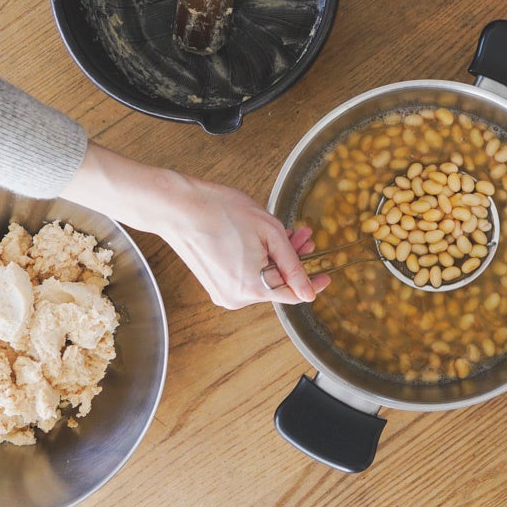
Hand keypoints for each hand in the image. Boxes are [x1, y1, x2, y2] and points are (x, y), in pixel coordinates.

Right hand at [60, 143, 329, 308]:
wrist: (179, 208)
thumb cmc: (222, 213)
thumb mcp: (270, 232)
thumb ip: (293, 264)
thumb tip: (309, 292)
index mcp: (253, 288)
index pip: (294, 294)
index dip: (313, 282)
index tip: (326, 273)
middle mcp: (237, 298)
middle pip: (278, 283)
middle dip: (293, 261)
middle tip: (303, 236)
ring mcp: (224, 293)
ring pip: (262, 279)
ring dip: (276, 258)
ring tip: (284, 232)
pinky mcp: (215, 284)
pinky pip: (246, 276)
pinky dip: (258, 261)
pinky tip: (262, 240)